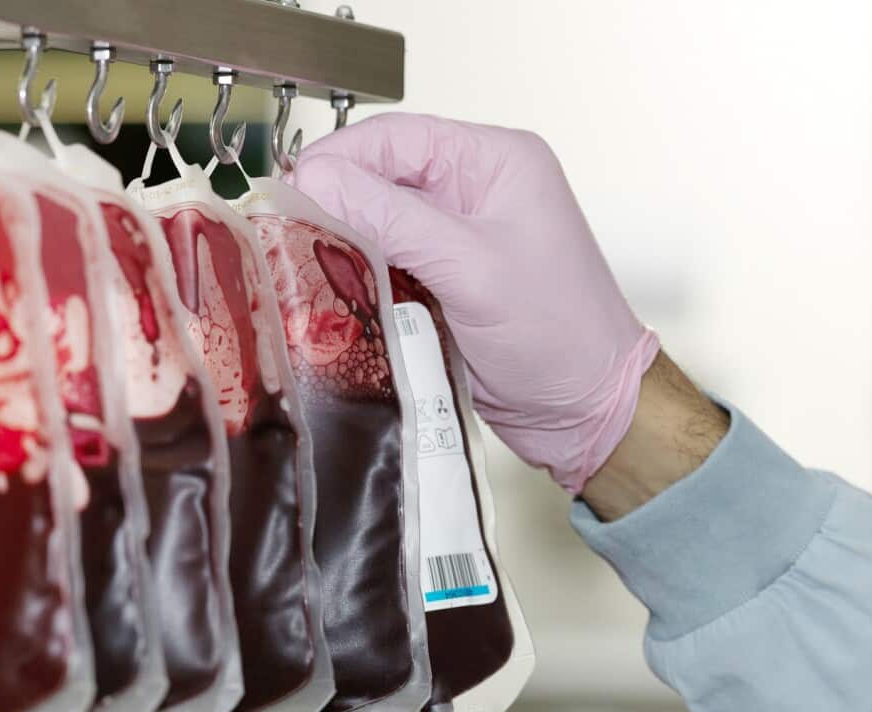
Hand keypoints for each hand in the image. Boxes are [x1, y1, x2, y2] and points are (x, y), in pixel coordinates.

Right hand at [290, 113, 659, 492]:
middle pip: (382, 178)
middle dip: (335, 202)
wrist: (588, 413)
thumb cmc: (558, 334)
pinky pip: (388, 264)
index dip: (339, 159)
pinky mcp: (445, 281)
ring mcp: (459, 237)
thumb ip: (392, 220)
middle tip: (283, 230)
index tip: (291, 190)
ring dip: (343, 242)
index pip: (397, 138)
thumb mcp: (470, 268)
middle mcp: (476, 190)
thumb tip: (317, 178)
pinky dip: (360, 276)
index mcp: (495, 162)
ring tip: (296, 260)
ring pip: (379, 223)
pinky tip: (330, 290)